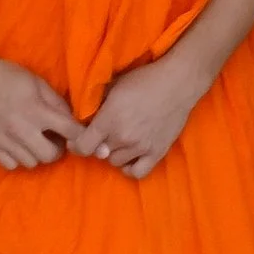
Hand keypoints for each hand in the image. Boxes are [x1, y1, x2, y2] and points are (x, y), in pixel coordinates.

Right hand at [0, 52, 82, 171]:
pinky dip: (17, 158)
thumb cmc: (7, 76)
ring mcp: (3, 140)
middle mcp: (21, 129)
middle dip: (57, 148)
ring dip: (36, 153)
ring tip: (32, 141)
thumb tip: (72, 121)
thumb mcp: (38, 82)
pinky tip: (16, 145)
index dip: (78, 133)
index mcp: (36, 111)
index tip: (75, 132)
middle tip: (52, 138)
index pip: (71, 132)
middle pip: (51, 155)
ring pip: (31, 163)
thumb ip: (57, 103)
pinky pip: (11, 165)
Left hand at [77, 56, 209, 179]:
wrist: (177, 84)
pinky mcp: (158, 153)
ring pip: (115, 162)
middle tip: (102, 134)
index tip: (76, 139)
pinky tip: (129, 156)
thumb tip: (83, 119)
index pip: (83, 146)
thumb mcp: (112, 87)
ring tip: (118, 141)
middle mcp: (123, 138)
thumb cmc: (143, 80)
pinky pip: (137, 173)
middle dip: (97, 145)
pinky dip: (130, 167)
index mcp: (109, 120)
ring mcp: (141, 147)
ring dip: (113, 154)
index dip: (76, 144)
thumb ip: (96, 106)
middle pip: (99, 154)